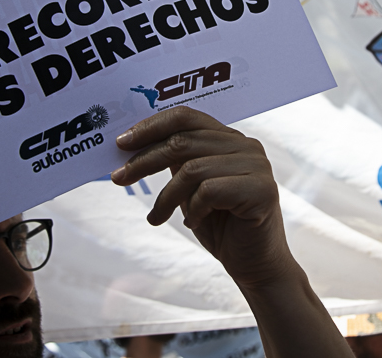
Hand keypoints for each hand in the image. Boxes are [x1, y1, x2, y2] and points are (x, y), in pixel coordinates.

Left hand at [111, 106, 293, 289]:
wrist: (254, 264)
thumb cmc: (220, 225)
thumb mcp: (191, 187)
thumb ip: (176, 160)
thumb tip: (133, 143)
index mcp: (229, 138)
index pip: (186, 117)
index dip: (151, 127)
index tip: (122, 143)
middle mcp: (246, 145)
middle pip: (183, 141)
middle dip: (144, 160)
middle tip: (119, 177)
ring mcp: (257, 166)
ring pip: (192, 169)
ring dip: (166, 197)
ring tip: (157, 216)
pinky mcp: (261, 190)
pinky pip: (210, 191)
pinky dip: (193, 209)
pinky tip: (192, 222)